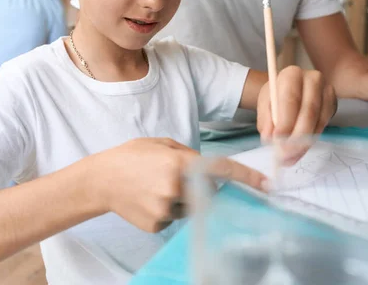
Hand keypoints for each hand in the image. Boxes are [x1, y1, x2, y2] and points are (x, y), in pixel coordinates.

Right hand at [92, 138, 267, 232]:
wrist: (100, 180)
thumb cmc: (131, 156)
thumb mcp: (162, 144)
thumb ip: (189, 155)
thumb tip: (211, 170)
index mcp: (179, 162)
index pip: (221, 170)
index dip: (246, 178)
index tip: (266, 185)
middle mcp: (176, 187)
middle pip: (206, 192)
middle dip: (199, 186)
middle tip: (173, 177)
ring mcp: (167, 208)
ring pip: (190, 207)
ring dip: (182, 198)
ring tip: (155, 187)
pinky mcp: (158, 223)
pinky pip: (174, 217)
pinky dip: (167, 209)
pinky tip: (148, 199)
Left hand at [256, 66, 336, 163]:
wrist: (289, 89)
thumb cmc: (275, 96)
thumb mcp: (264, 104)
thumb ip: (265, 120)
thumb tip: (269, 138)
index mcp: (292, 74)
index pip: (290, 99)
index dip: (285, 121)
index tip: (277, 140)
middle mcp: (313, 79)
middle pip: (308, 111)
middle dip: (296, 137)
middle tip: (285, 155)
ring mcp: (327, 91)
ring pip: (317, 121)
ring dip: (303, 143)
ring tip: (289, 158)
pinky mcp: (333, 104)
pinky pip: (323, 126)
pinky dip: (310, 140)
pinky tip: (299, 150)